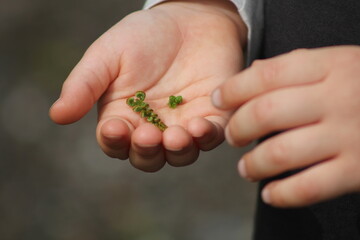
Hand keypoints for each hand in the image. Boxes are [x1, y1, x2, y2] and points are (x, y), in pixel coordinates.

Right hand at [49, 0, 246, 171]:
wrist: (189, 17)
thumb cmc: (144, 36)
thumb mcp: (108, 55)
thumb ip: (84, 84)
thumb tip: (57, 115)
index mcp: (124, 116)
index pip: (115, 142)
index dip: (114, 141)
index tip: (115, 128)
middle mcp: (153, 127)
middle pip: (148, 157)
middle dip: (146, 152)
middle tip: (147, 136)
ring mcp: (183, 124)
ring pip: (179, 155)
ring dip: (177, 151)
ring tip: (175, 136)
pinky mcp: (212, 116)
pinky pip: (211, 137)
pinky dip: (206, 138)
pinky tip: (200, 126)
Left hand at [212, 46, 359, 206]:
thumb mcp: (341, 63)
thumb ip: (298, 66)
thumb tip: (252, 73)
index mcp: (332, 66)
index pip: (267, 74)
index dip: (234, 89)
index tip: (218, 100)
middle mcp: (339, 98)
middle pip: (266, 113)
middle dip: (238, 127)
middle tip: (233, 136)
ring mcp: (350, 136)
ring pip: (281, 153)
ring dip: (253, 164)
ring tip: (246, 168)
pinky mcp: (359, 171)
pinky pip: (308, 188)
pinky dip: (281, 195)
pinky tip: (270, 194)